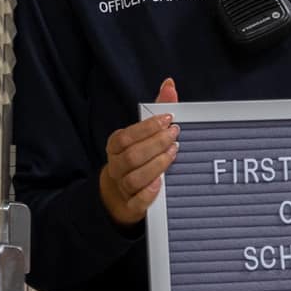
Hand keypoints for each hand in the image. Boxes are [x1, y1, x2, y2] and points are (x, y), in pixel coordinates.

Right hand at [98, 78, 179, 226]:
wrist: (118, 195)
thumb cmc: (135, 158)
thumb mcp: (143, 134)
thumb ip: (156, 109)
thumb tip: (169, 84)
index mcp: (116, 146)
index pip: (126, 136)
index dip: (147, 128)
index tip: (168, 119)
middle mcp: (116, 166)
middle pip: (131, 156)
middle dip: (155, 144)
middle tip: (175, 135)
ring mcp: (122, 188)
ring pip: (134, 178)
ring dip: (156, 165)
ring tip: (173, 153)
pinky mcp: (130, 207)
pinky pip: (136, 202)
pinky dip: (147, 194)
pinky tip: (160, 183)